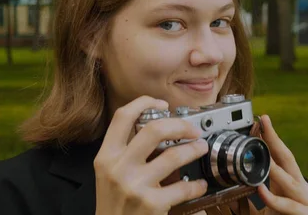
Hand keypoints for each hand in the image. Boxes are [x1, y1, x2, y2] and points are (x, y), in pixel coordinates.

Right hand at [93, 96, 209, 214]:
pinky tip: (198, 184)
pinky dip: (196, 185)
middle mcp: (118, 168)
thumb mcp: (108, 172)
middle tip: (192, 129)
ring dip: (194, 149)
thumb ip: (124, 151)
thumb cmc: (113, 202)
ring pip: (173, 155)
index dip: (143, 103)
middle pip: (153, 129)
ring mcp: (135, 186)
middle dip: (179, 124)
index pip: (122, 117)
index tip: (161, 103)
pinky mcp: (151, 204)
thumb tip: (155, 127)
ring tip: (201, 148)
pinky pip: (182, 187)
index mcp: (106, 156)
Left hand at [248, 115, 307, 214]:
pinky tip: (262, 192)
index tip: (262, 119)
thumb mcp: (264, 209)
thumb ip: (248, 200)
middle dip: (276, 141)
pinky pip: (289, 207)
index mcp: (292, 184)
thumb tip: (226, 188)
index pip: (282, 155)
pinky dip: (273, 199)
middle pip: (289, 160)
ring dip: (273, 170)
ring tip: (263, 154)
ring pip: (290, 182)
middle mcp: (303, 190)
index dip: (272, 137)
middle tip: (264, 123)